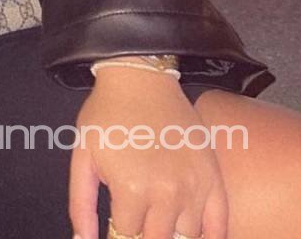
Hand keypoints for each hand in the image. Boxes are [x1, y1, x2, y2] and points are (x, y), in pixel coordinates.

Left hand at [69, 65, 228, 238]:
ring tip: (160, 217)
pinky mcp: (213, 178)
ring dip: (171, 232)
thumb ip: (81, 204)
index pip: (126, 235)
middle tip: (138, 216)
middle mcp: (166, 194)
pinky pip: (219, 226)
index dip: (119, 229)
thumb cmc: (107, 114)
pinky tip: (195, 234)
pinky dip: (209, 237)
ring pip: (186, 237)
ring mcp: (194, 187)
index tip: (118, 219)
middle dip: (144, 232)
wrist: (140, 77)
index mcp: (131, 190)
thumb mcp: (83, 156)